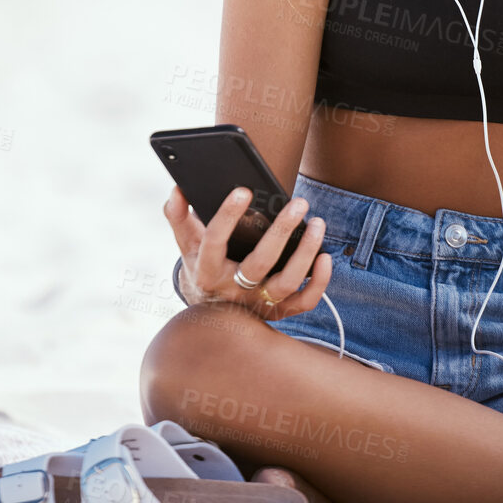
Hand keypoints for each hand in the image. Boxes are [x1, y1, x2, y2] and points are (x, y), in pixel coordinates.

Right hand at [163, 185, 332, 320]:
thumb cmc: (202, 265)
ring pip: (286, 282)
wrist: (211, 311)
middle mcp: (232, 291)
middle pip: (260, 263)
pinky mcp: (278, 313)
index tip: (244, 190)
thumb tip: (177, 190)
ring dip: (305, 253)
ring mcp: (257, 305)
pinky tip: (325, 256)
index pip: (214, 242)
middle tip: (298, 203)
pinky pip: (304, 302)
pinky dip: (319, 282)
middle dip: (281, 231)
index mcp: (206, 271)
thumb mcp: (185, 243)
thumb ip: (177, 216)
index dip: (227, 216)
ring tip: (317, 223)